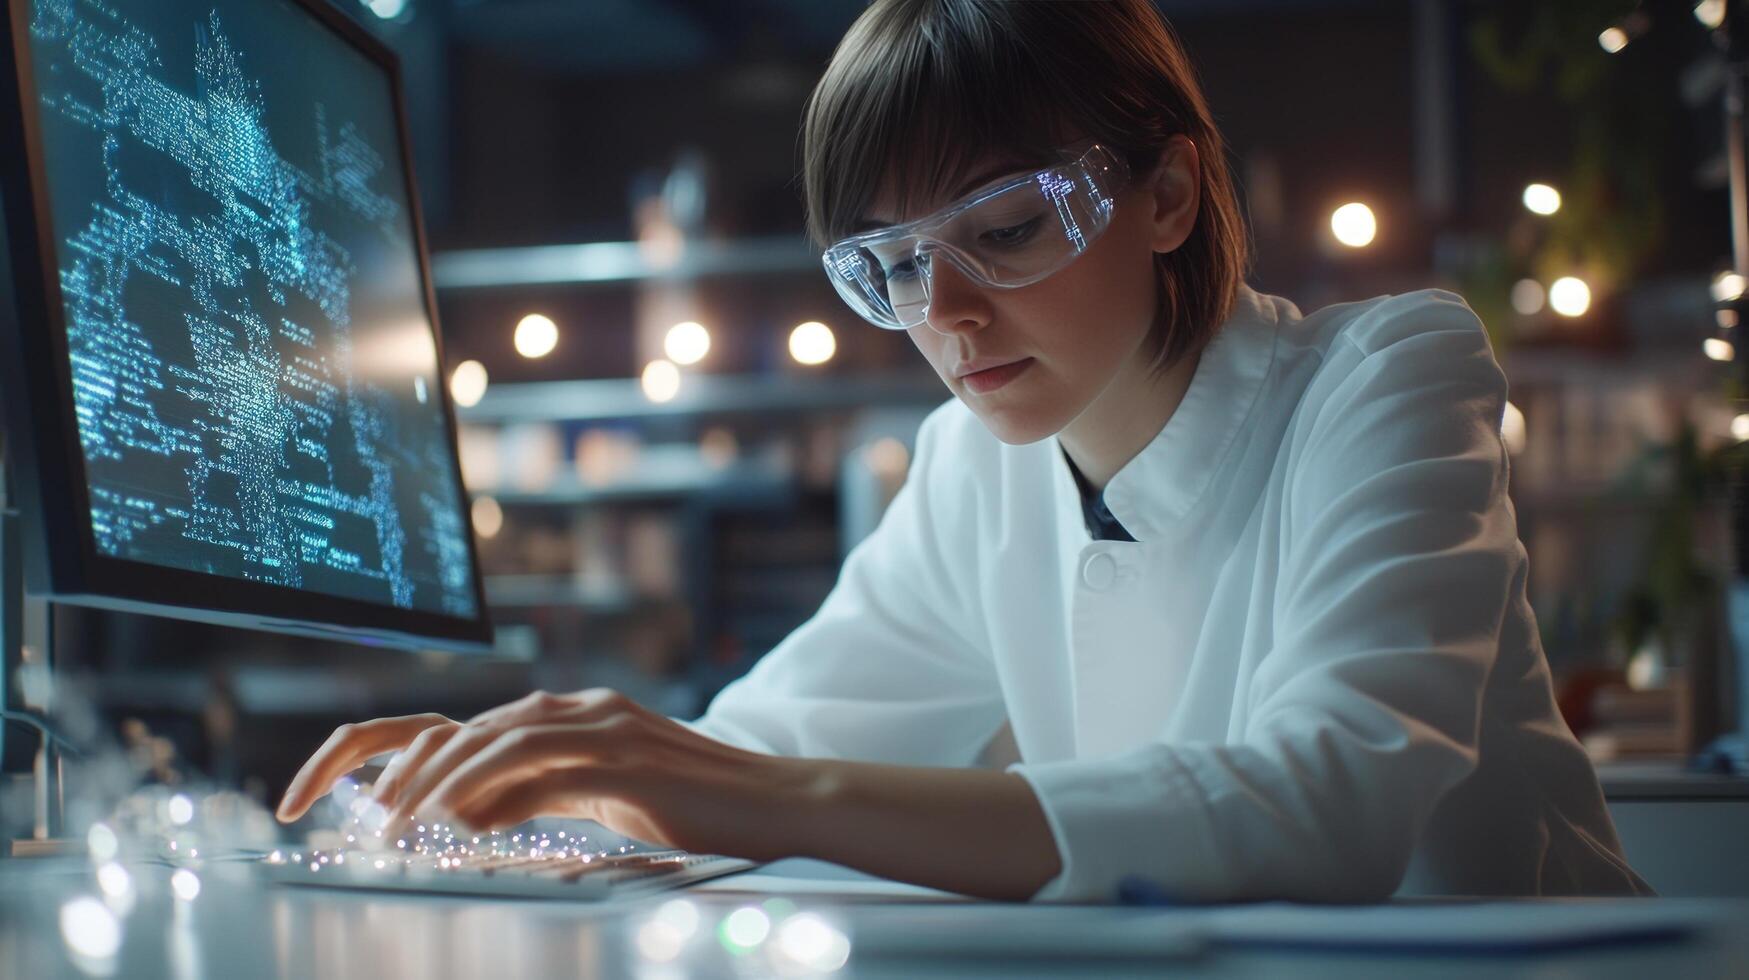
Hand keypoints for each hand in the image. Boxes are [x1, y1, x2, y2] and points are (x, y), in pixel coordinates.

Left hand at [274, 688, 818, 859]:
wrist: (775, 803)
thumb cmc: (692, 807)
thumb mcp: (601, 800)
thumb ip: (539, 797)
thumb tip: (471, 817)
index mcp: (570, 715)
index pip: (468, 725)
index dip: (403, 752)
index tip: (353, 795)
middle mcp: (580, 708)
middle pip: (469, 725)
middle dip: (403, 768)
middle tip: (359, 816)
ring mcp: (605, 724)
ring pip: (496, 737)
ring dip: (437, 779)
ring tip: (394, 823)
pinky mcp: (627, 754)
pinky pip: (543, 765)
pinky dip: (495, 788)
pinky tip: (459, 818)